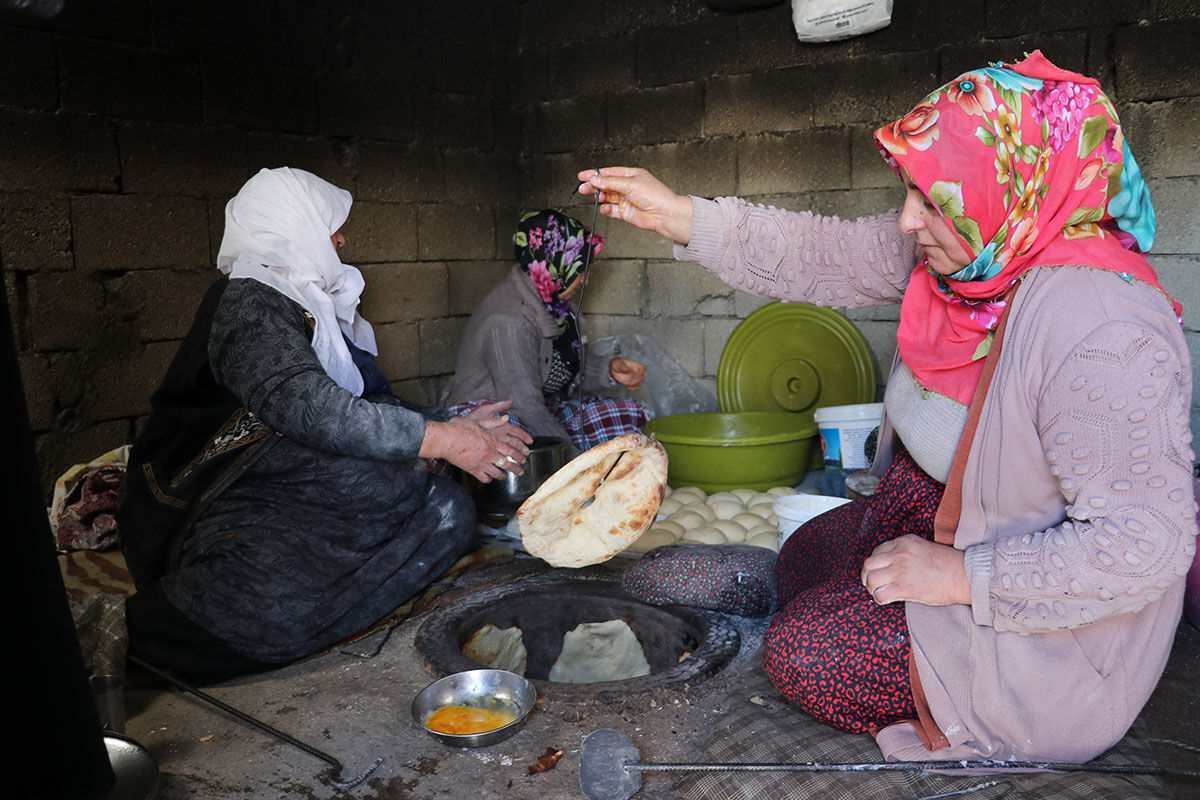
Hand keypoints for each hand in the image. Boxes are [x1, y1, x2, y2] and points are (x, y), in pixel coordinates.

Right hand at [420, 401, 532, 482]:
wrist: (446, 439)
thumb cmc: (460, 429)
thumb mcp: (479, 422)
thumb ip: (494, 422)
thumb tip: (506, 418)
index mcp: (492, 442)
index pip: (511, 451)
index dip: (519, 456)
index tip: (524, 459)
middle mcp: (489, 454)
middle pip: (507, 464)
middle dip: (516, 469)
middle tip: (521, 472)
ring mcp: (481, 463)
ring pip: (497, 473)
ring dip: (503, 476)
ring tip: (506, 476)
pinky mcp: (473, 470)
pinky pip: (484, 478)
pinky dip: (488, 479)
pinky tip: (489, 478)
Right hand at [576, 167, 693, 244]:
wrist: (664, 214)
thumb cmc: (655, 196)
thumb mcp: (629, 184)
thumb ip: (610, 182)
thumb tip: (595, 179)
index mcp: (631, 175)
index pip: (608, 173)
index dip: (595, 174)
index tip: (582, 176)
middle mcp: (628, 187)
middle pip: (605, 185)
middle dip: (594, 186)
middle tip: (583, 188)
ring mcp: (626, 200)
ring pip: (607, 197)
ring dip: (600, 197)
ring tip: (596, 198)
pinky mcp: (625, 212)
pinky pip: (611, 210)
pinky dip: (606, 209)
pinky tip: (605, 208)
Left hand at [609, 358, 645, 390]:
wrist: (614, 369)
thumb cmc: (618, 364)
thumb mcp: (618, 363)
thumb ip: (622, 366)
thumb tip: (626, 370)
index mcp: (635, 365)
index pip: (642, 368)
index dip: (642, 371)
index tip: (637, 374)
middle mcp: (636, 372)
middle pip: (642, 377)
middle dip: (637, 381)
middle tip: (631, 382)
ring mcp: (635, 378)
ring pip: (639, 383)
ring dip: (635, 385)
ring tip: (628, 384)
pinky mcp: (632, 382)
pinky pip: (636, 387)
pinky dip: (634, 388)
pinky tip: (629, 388)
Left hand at [860, 535, 970, 606]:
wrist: (964, 575)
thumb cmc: (948, 565)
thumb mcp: (923, 548)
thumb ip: (906, 552)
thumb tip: (892, 565)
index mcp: (904, 542)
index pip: (877, 551)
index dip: (875, 564)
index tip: (878, 571)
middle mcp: (899, 553)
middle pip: (869, 564)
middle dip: (867, 575)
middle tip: (871, 583)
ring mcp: (900, 570)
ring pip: (871, 579)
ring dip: (871, 588)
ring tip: (877, 592)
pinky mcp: (904, 587)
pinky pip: (880, 594)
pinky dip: (879, 599)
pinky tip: (885, 600)